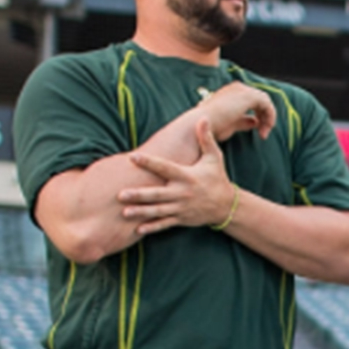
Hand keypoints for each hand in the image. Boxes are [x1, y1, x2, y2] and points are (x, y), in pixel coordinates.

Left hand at [118, 119, 236, 234]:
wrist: (227, 205)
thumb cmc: (217, 177)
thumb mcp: (214, 157)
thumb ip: (206, 138)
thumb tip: (202, 118)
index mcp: (187, 176)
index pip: (165, 168)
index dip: (149, 162)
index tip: (132, 157)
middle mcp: (183, 193)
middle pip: (158, 194)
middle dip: (139, 195)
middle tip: (121, 194)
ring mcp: (181, 208)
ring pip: (158, 211)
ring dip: (141, 212)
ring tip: (125, 213)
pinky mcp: (181, 219)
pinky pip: (165, 224)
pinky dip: (152, 227)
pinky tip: (138, 229)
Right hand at [199, 82, 276, 140]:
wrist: (200, 126)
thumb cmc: (211, 127)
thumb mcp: (231, 124)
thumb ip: (243, 121)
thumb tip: (255, 121)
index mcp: (231, 92)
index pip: (252, 100)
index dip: (258, 115)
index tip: (258, 132)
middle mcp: (237, 88)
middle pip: (260, 100)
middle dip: (265, 117)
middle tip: (263, 134)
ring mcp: (242, 90)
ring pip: (265, 102)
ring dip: (268, 118)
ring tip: (263, 134)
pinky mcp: (248, 96)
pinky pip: (267, 104)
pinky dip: (270, 117)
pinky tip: (264, 129)